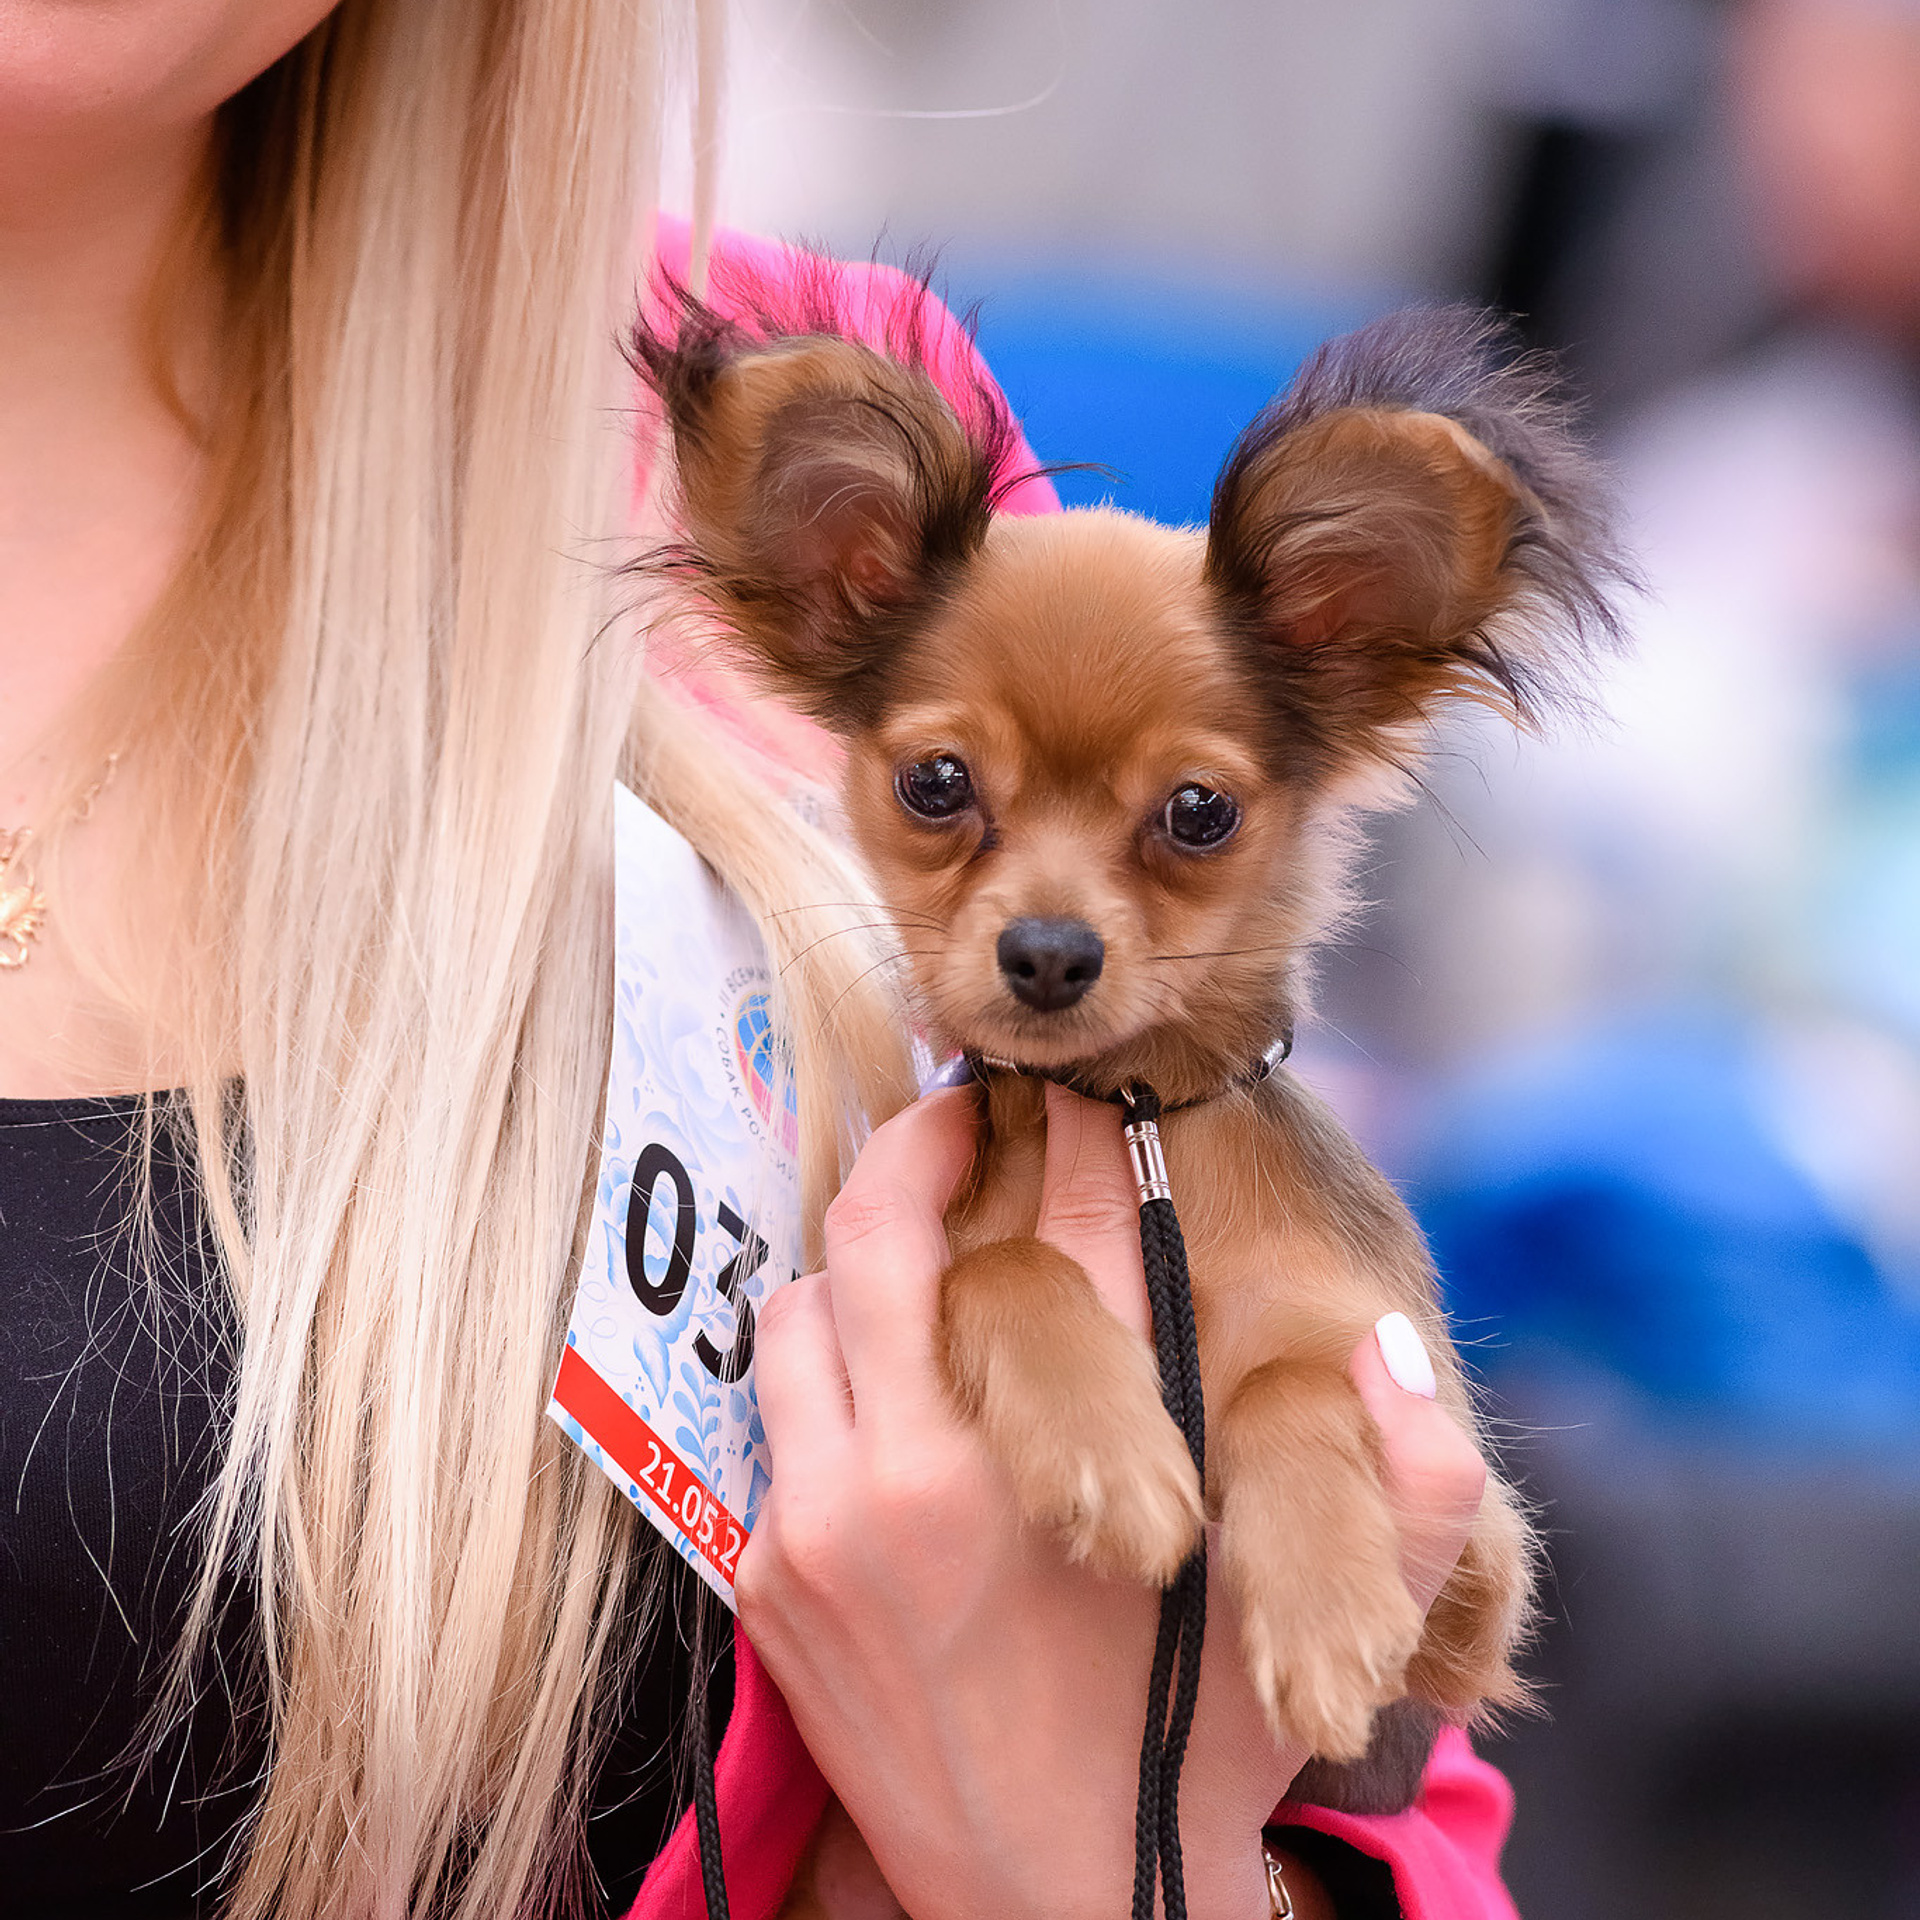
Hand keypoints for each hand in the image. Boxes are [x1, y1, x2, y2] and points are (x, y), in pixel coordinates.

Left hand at [736, 1084, 1486, 1919]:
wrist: (1056, 1904)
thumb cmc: (1187, 1752)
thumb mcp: (1328, 1638)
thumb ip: (1407, 1495)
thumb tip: (1386, 1345)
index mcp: (1075, 1480)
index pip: (1075, 1245)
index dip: (1079, 1146)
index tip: (1076, 1100)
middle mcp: (923, 1487)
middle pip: (882, 1234)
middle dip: (918, 1145)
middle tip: (958, 1113)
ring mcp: (827, 1533)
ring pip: (801, 1312)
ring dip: (853, 1266)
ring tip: (910, 1246)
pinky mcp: (775, 1583)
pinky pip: (779, 1420)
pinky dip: (824, 1374)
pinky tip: (876, 1373)